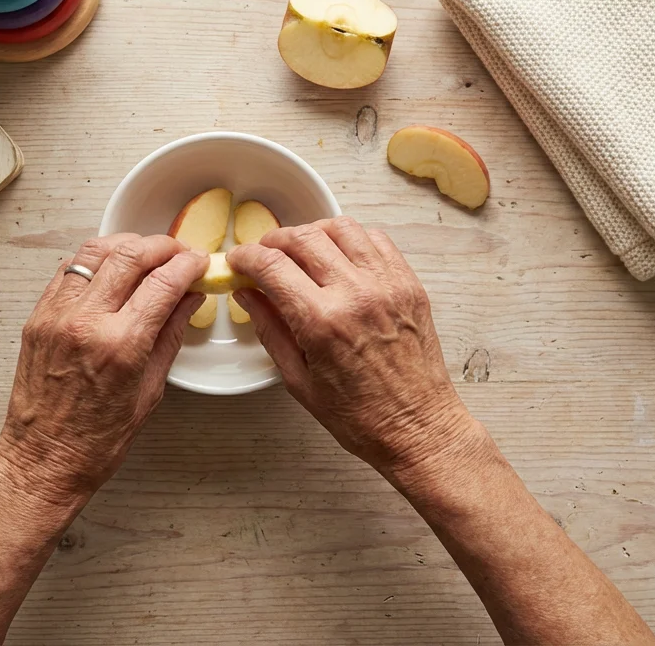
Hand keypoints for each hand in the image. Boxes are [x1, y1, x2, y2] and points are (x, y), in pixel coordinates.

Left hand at [0, 234, 207, 502]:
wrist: (44, 460)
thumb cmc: (96, 440)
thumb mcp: (150, 391)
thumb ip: (170, 336)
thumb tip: (189, 299)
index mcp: (121, 345)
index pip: (163, 282)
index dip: (187, 265)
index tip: (199, 262)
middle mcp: (86, 322)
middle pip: (129, 256)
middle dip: (161, 246)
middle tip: (178, 253)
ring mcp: (57, 316)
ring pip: (94, 253)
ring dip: (125, 245)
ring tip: (145, 255)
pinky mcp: (38, 318)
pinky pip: (68, 271)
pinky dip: (94, 261)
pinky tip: (110, 270)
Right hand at [228, 217, 482, 477]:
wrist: (417, 427)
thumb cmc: (360, 416)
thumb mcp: (298, 380)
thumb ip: (270, 329)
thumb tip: (247, 294)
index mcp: (321, 322)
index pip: (271, 266)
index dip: (245, 257)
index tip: (237, 261)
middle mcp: (356, 294)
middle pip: (303, 238)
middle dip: (274, 240)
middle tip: (263, 255)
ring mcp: (387, 285)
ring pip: (341, 228)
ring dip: (312, 232)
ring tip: (300, 250)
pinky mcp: (408, 284)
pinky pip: (376, 240)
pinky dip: (351, 239)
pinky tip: (339, 256)